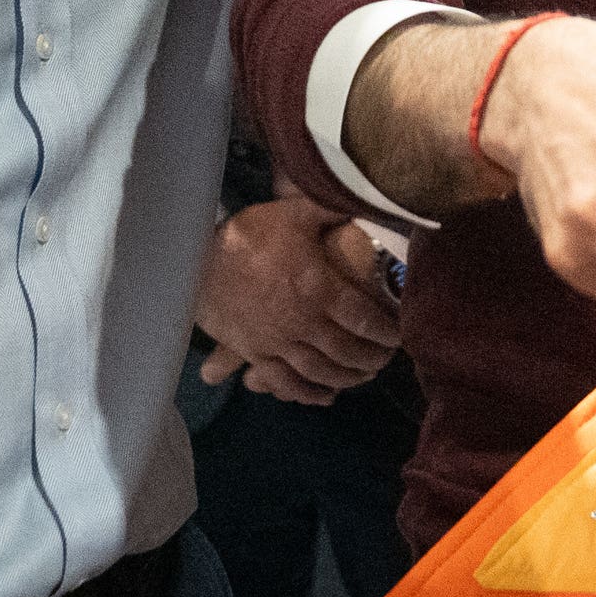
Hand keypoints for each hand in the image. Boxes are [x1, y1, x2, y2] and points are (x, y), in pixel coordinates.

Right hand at [193, 194, 398, 405]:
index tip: (399, 337)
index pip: (363, 318)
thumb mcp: (295, 214)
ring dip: (347, 378)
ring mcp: (278, 342)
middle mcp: (303, 322)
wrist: (196, 260)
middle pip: (346, 350)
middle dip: (371, 358)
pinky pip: (285, 382)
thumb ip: (331, 210)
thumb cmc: (250, 235)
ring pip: (321, 371)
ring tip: (364, 377)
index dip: (385, 331)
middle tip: (385, 360)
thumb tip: (366, 199)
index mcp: (319, 289)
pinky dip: (308, 394)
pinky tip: (325, 397)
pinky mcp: (255, 354)